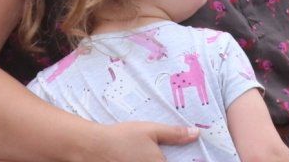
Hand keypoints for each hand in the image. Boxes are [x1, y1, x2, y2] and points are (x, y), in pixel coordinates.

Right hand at [75, 119, 201, 161]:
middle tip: (153, 151)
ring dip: (153, 160)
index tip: (176, 155)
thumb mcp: (152, 131)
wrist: (92, 147)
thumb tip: (196, 134)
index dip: (178, 160)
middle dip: (162, 158)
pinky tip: (133, 156)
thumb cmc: (123, 137)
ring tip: (139, 152)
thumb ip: (175, 134)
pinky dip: (139, 161)